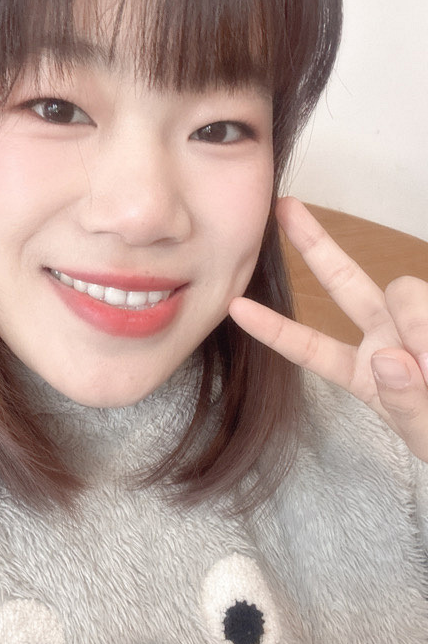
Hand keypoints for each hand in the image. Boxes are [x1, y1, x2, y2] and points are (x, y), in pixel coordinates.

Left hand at [229, 197, 427, 461]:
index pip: (311, 349)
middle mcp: (386, 341)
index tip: (234, 307)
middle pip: (343, 283)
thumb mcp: (427, 436)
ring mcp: (420, 326)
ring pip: (404, 291)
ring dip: (418, 325)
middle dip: (314, 244)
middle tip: (285, 207)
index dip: (273, 328)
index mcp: (363, 375)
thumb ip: (409, 405)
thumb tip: (390, 359)